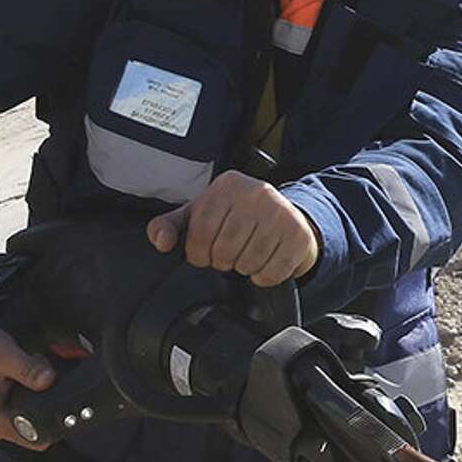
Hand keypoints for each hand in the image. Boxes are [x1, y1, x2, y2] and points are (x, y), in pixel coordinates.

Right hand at [0, 325, 54, 448]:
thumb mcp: (4, 356)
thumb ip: (29, 370)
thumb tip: (50, 381)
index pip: (39, 437)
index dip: (53, 416)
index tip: (52, 392)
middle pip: (33, 425)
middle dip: (40, 401)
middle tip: (33, 375)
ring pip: (24, 416)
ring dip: (29, 396)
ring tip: (19, 373)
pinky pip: (13, 410)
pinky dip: (19, 394)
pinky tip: (12, 378)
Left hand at [147, 170, 319, 286]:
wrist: (288, 217)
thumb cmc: (238, 217)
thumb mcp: (202, 214)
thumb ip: (171, 225)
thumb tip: (161, 242)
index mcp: (229, 185)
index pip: (201, 228)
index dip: (198, 251)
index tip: (205, 254)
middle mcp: (257, 193)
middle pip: (225, 247)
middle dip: (222, 261)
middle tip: (229, 257)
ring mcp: (281, 213)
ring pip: (249, 261)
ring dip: (244, 269)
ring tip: (246, 258)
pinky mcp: (299, 234)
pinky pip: (273, 271)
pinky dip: (265, 277)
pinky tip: (264, 264)